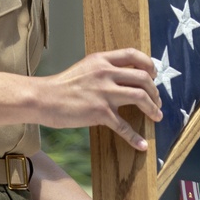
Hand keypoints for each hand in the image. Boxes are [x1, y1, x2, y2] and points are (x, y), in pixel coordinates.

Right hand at [40, 48, 161, 148]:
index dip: (149, 64)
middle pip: (143, 77)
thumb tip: (124, 76)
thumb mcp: (85, 68)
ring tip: (157, 116)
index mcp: (102, 60)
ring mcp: (104, 93)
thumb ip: (104, 68)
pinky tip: (142, 145)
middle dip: (154, 91)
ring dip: (153, 108)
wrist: (42, 98)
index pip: (133, 54)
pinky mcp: (100, 113)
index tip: (154, 75)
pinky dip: (135, 137)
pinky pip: (124, 126)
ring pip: (140, 97)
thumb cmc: (62, 85)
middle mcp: (105, 73)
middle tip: (157, 101)